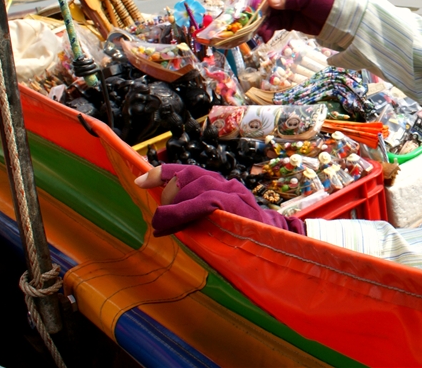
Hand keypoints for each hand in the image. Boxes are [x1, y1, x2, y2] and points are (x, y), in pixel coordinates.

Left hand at [135, 164, 305, 236]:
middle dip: (169, 195)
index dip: (164, 173)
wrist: (281, 249)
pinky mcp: (237, 205)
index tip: (141, 180)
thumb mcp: (220, 226)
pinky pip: (204, 201)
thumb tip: (167, 221)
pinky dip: (182, 211)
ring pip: (195, 186)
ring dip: (172, 206)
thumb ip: (199, 218)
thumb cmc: (248, 242)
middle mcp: (229, 185)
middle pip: (190, 175)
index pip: (191, 171)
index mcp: (224, 188)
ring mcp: (235, 194)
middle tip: (161, 220)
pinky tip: (171, 224)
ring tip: (162, 225)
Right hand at [255, 0, 335, 40]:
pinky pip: (273, 24)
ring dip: (261, 22)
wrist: (340, 19)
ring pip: (268, 12)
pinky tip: (265, 36)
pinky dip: (268, 30)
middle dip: (258, 7)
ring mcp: (285, 6)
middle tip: (253, 17)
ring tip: (258, 32)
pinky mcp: (287, 20)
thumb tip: (270, 1)